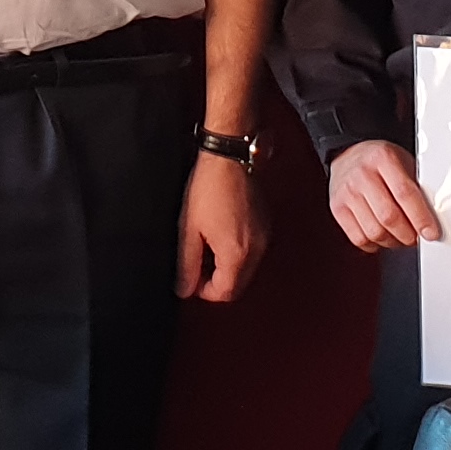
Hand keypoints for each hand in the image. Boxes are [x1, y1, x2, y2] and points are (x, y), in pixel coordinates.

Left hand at [177, 149, 261, 303]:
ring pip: (245, 268)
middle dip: (216, 280)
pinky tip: (220, 231)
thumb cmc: (209, 186)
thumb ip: (187, 264)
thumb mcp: (188, 229)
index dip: (204, 291)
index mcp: (238, 253)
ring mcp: (264, 235)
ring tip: (206, 243)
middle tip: (196, 262)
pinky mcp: (265, 223)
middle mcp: (257, 248)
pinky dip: (236, 250)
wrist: (229, 156)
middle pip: (237, 284)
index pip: (225, 293)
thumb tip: (185, 288)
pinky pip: (252, 250)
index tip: (190, 278)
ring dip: (225, 265)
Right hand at [326, 140, 441, 253]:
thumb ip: (417, 186)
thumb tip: (434, 217)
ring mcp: (347, 192)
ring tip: (400, 236)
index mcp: (383, 158)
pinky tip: (382, 236)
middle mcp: (362, 174)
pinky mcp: (337, 208)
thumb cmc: (380, 161)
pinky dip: (374, 244)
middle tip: (416, 237)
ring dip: (393, 242)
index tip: (431, 233)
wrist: (348, 154)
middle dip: (408, 235)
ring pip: (374, 232)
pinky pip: (358, 238)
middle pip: (389, 217)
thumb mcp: (403, 162)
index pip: (405, 194)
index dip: (421, 218)